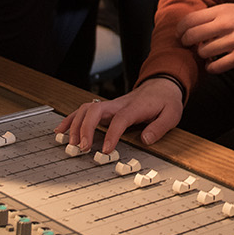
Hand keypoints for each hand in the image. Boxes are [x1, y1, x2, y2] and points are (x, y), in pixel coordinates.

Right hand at [63, 77, 184, 155]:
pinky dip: (71, 119)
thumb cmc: (165, 101)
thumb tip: (145, 139)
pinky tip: (62, 130)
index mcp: (134, 107)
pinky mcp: (105, 108)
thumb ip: (159, 127)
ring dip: (75, 124)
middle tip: (82, 147)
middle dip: (85, 128)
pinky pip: (84, 110)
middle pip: (95, 110)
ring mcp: (110, 105)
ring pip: (86, 109)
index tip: (106, 150)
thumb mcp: (171, 114)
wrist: (162, 85)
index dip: (112, 135)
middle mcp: (118, 104)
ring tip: (69, 142)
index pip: (119, 120)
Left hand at [178, 3, 233, 72]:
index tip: (180, 34)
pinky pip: (217, 67)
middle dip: (187, 43)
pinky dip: (211, 68)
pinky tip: (213, 65)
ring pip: (203, 52)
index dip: (180, 29)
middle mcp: (226, 24)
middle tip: (189, 45)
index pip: (190, 19)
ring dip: (202, 55)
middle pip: (193, 36)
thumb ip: (212, 16)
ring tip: (207, 54)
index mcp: (221, 11)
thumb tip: (191, 28)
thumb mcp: (231, 9)